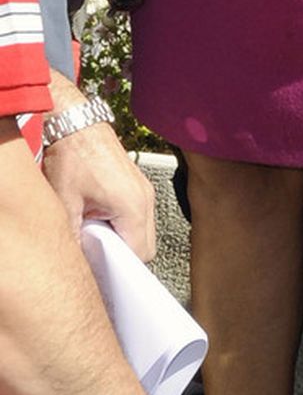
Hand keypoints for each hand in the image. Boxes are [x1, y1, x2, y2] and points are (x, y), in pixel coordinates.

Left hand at [42, 119, 155, 263]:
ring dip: (124, 239)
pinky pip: (139, 216)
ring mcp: (144, 190)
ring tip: (96, 235)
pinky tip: (100, 220)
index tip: (102, 271)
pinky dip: (124, 225)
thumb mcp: (65, 202)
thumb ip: (72, 236)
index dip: (120, 268)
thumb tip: (76, 260)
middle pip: (146, 247)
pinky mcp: (138, 185)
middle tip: (97, 255)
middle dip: (124, 256)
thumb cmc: (73, 156)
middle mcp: (145, 199)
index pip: (138, 255)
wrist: (78, 123)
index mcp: (133, 206)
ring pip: (144, 231)